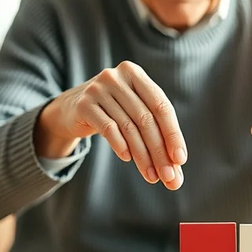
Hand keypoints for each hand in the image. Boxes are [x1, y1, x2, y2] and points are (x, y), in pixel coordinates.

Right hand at [36, 60, 187, 188]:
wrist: (70, 109)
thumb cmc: (111, 112)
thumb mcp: (132, 115)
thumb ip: (155, 136)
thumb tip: (176, 174)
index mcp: (135, 74)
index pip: (161, 106)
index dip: (173, 133)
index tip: (180, 160)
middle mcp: (117, 77)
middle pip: (145, 119)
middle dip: (159, 151)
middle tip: (168, 177)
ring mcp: (98, 89)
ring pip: (128, 127)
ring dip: (143, 156)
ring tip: (151, 176)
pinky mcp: (84, 104)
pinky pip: (108, 128)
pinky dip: (120, 145)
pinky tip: (128, 159)